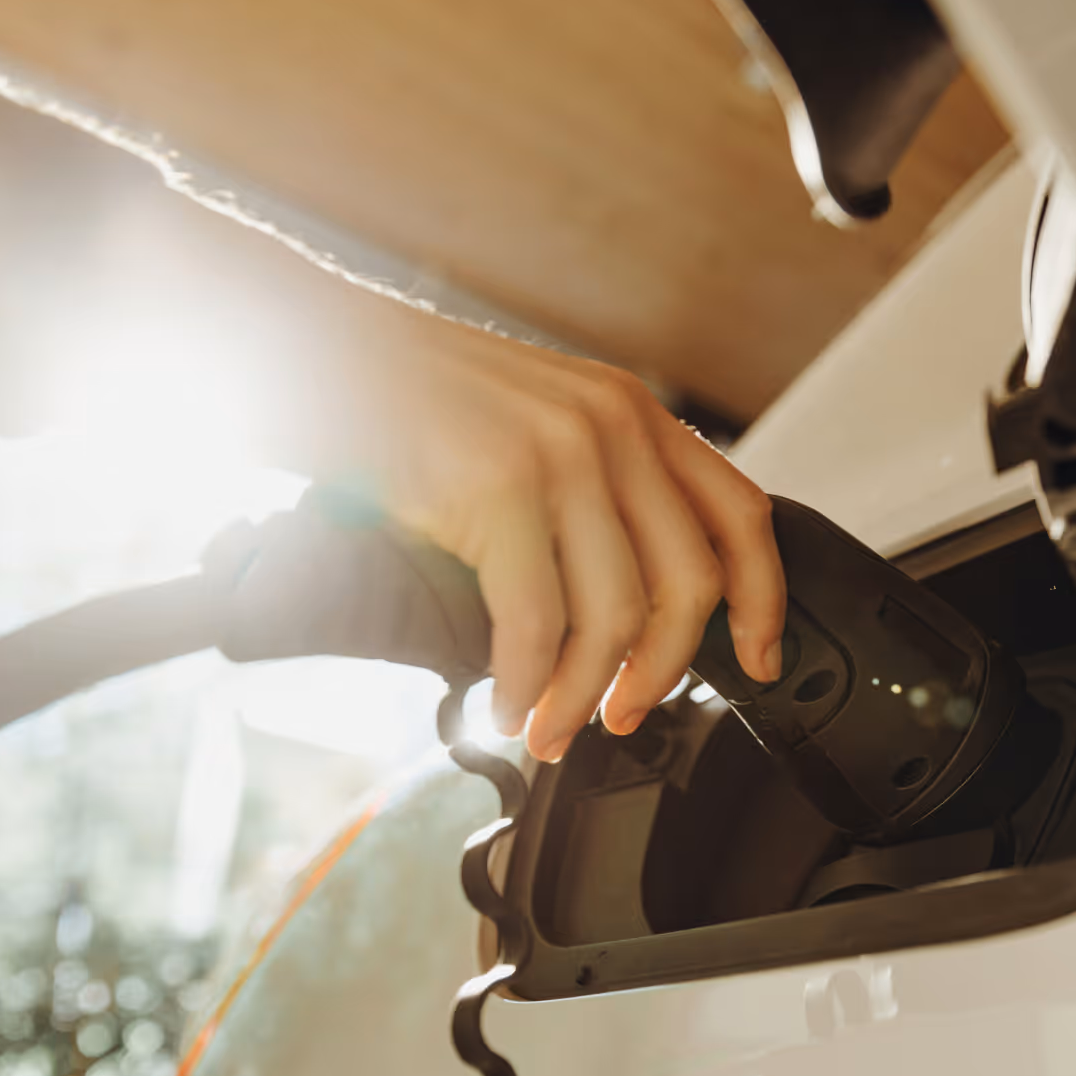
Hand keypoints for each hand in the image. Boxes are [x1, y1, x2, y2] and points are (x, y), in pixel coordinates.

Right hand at [344, 300, 786, 761]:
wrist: (313, 348)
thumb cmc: (413, 402)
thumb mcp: (537, 426)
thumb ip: (597, 493)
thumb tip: (627, 607)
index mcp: (634, 415)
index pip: (740, 515)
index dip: (762, 600)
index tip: (758, 659)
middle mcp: (612, 428)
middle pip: (688, 585)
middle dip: (663, 672)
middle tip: (624, 714)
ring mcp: (558, 454)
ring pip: (614, 617)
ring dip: (583, 695)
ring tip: (551, 728)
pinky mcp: (497, 487)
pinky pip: (536, 622)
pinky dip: (527, 685)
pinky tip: (509, 707)